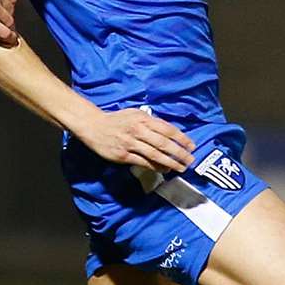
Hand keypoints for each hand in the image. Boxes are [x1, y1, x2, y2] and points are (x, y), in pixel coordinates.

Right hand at [77, 108, 194, 171]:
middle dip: (179, 153)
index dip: (181, 138)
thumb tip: (169, 132)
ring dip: (170, 162)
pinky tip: (164, 170)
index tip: (191, 146)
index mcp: (143, 119)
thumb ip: (151, 121)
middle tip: (190, 160)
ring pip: (155, 155)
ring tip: (181, 167)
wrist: (93, 126)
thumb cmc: (116, 120)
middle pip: (164, 144)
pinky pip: (143, 162)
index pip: (167, 129)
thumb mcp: (135, 114)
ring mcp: (130, 144)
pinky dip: (156, 167)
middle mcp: (138, 131)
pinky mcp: (123, 156)